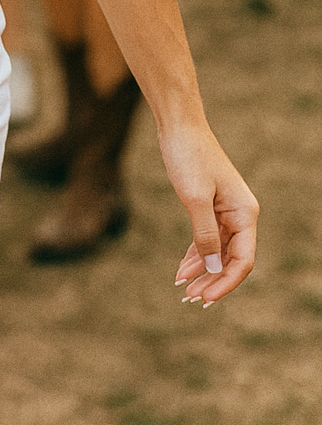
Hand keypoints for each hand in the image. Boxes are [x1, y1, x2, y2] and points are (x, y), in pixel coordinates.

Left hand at [159, 123, 258, 306]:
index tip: (205, 298)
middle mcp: (240, 215)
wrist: (178, 126)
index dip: (225, 282)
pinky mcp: (209, 207)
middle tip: (191, 299)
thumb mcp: (195, 198)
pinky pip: (207, 239)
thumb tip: (211, 267)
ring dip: (202, 270)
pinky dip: (195, 254)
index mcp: (245, 213)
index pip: (243, 260)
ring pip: (217, 252)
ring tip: (184, 289)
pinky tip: (182, 270)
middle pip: (230, 259)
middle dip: (212, 281)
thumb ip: (205, 233)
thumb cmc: (188, 156)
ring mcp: (225, 211)